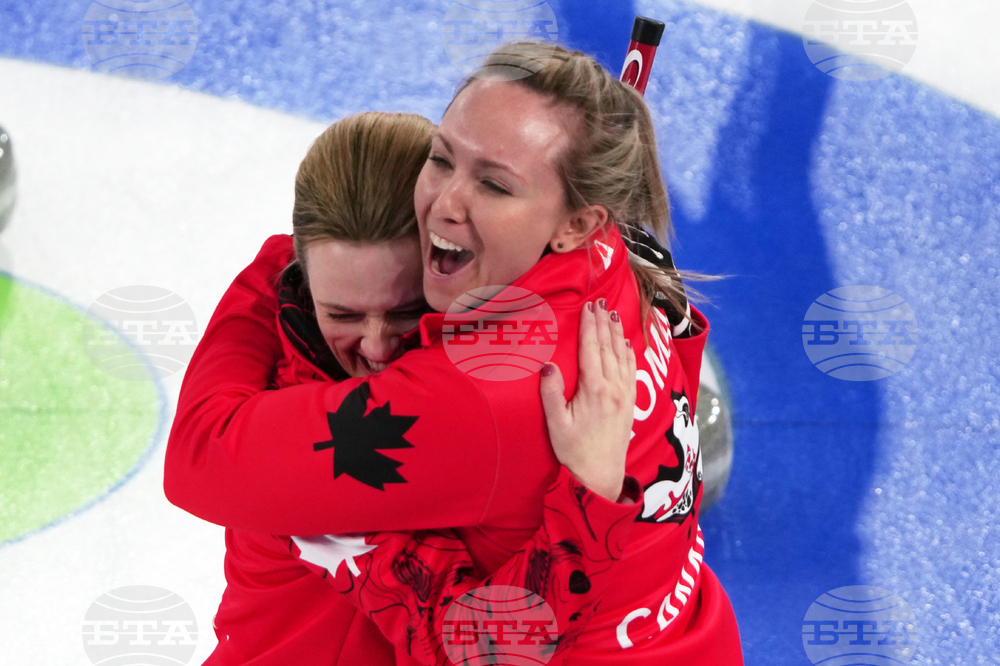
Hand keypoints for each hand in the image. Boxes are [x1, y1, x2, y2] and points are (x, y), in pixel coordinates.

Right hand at [539, 299, 636, 501]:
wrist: (600, 476)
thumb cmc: (574, 451)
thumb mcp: (555, 424)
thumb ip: (551, 393)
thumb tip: (547, 365)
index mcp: (593, 390)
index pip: (591, 349)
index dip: (589, 326)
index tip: (588, 307)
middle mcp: (612, 388)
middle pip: (608, 347)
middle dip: (604, 322)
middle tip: (601, 301)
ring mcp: (624, 394)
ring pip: (622, 355)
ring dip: (617, 332)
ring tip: (613, 313)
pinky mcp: (629, 403)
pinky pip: (631, 370)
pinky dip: (628, 352)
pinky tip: (627, 342)